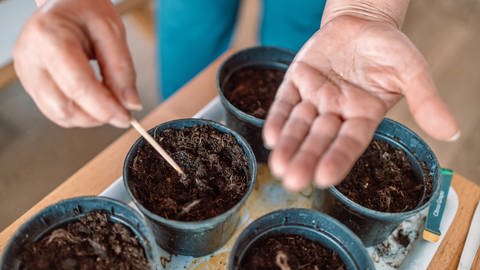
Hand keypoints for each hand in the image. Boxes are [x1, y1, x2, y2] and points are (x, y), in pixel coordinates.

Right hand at [14, 0, 140, 127]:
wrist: (64, 2)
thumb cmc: (85, 10)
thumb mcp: (112, 31)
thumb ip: (123, 70)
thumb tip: (131, 105)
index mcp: (50, 38)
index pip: (78, 86)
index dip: (105, 108)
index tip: (126, 118)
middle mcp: (30, 57)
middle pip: (64, 107)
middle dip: (97, 116)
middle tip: (121, 111)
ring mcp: (26, 72)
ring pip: (59, 115)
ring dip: (89, 118)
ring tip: (108, 102)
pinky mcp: (30, 83)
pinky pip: (54, 111)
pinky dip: (78, 114)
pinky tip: (93, 102)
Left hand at [263, 15, 458, 190]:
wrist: (363, 22)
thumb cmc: (389, 48)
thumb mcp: (411, 71)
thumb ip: (425, 100)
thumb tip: (452, 131)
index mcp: (363, 115)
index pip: (350, 142)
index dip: (337, 158)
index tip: (325, 178)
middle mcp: (336, 112)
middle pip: (320, 139)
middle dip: (306, 159)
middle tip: (293, 181)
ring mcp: (315, 97)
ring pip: (299, 125)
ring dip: (289, 145)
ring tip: (279, 166)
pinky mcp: (297, 80)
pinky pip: (286, 102)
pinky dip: (279, 118)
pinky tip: (271, 136)